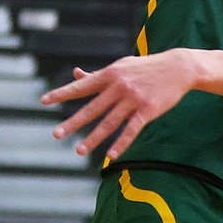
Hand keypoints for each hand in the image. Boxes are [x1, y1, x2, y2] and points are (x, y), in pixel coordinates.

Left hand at [42, 50, 198, 160]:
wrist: (178, 68)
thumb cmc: (146, 68)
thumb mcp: (121, 67)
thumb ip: (98, 75)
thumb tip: (76, 74)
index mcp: (110, 74)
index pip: (82, 86)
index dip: (62, 94)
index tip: (44, 101)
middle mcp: (119, 86)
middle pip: (92, 108)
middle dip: (73, 122)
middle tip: (56, 134)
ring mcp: (133, 99)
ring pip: (109, 123)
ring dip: (93, 138)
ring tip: (78, 150)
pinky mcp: (148, 110)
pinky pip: (131, 130)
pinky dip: (120, 143)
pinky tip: (110, 155)